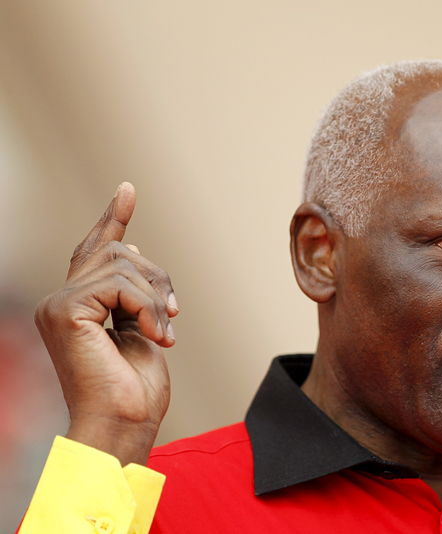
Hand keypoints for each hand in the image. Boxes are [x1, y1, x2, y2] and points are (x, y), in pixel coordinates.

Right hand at [34, 183, 177, 464]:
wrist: (125, 422)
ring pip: (123, 264)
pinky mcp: (65, 311)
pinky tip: (156, 336)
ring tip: (162, 333)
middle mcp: (60, 302)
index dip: (111, 219)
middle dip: (156, 277)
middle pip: (118, 253)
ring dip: (156, 298)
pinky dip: (148, 307)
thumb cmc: (136, 389)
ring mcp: (58, 306)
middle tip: (173, 314)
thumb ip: (132, 293)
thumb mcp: (142, 328)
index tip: (127, 189)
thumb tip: (134, 249)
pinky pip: (121, 284)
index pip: (93, 251)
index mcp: (78, 307)